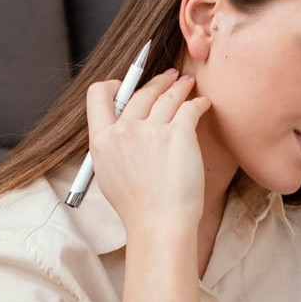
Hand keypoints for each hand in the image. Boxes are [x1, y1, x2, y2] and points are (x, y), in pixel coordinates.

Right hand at [85, 68, 210, 235]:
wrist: (159, 224)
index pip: (98, 95)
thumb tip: (119, 128)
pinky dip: (198, 103)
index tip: (128, 85)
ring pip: (167, 94)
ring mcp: (151, 130)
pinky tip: (203, 104)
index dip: (114, 85)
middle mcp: (124, 130)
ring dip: (179, 86)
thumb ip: (111, 147)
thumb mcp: (108, 175)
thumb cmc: (137, 207)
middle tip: (170, 77)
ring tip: (187, 84)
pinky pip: (189, 107)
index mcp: (102, 140)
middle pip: (140, 92)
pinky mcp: (179, 134)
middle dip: (157, 81)